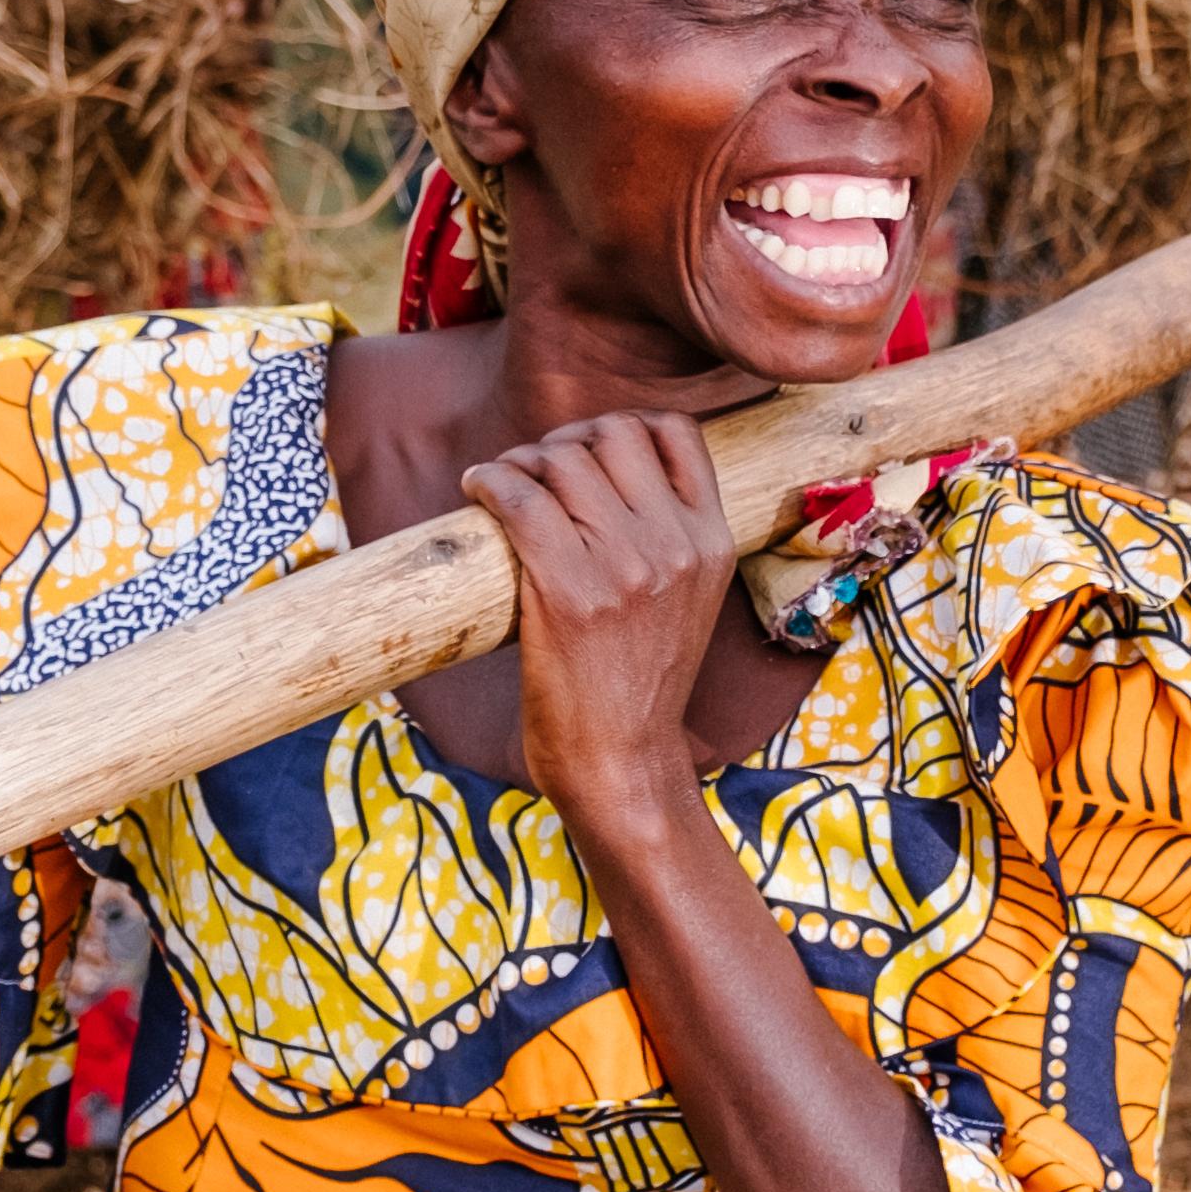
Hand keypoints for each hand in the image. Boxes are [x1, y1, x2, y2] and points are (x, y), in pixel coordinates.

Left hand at [460, 412, 735, 845]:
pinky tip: (477, 489)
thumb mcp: (687, 602)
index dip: (621, 428)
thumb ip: (666, 540)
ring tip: (502, 485)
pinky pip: (520, 500)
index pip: (675, 433)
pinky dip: (490, 481)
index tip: (586, 455)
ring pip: (561, 460)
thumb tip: (598, 477)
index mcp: (712, 542)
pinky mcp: (569, 592)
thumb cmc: (639, 686)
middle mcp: (675, 545)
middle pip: (611, 434)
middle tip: (534, 472)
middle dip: (564, 441)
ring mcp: (625, 567)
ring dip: (520, 460)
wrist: (623, 763)